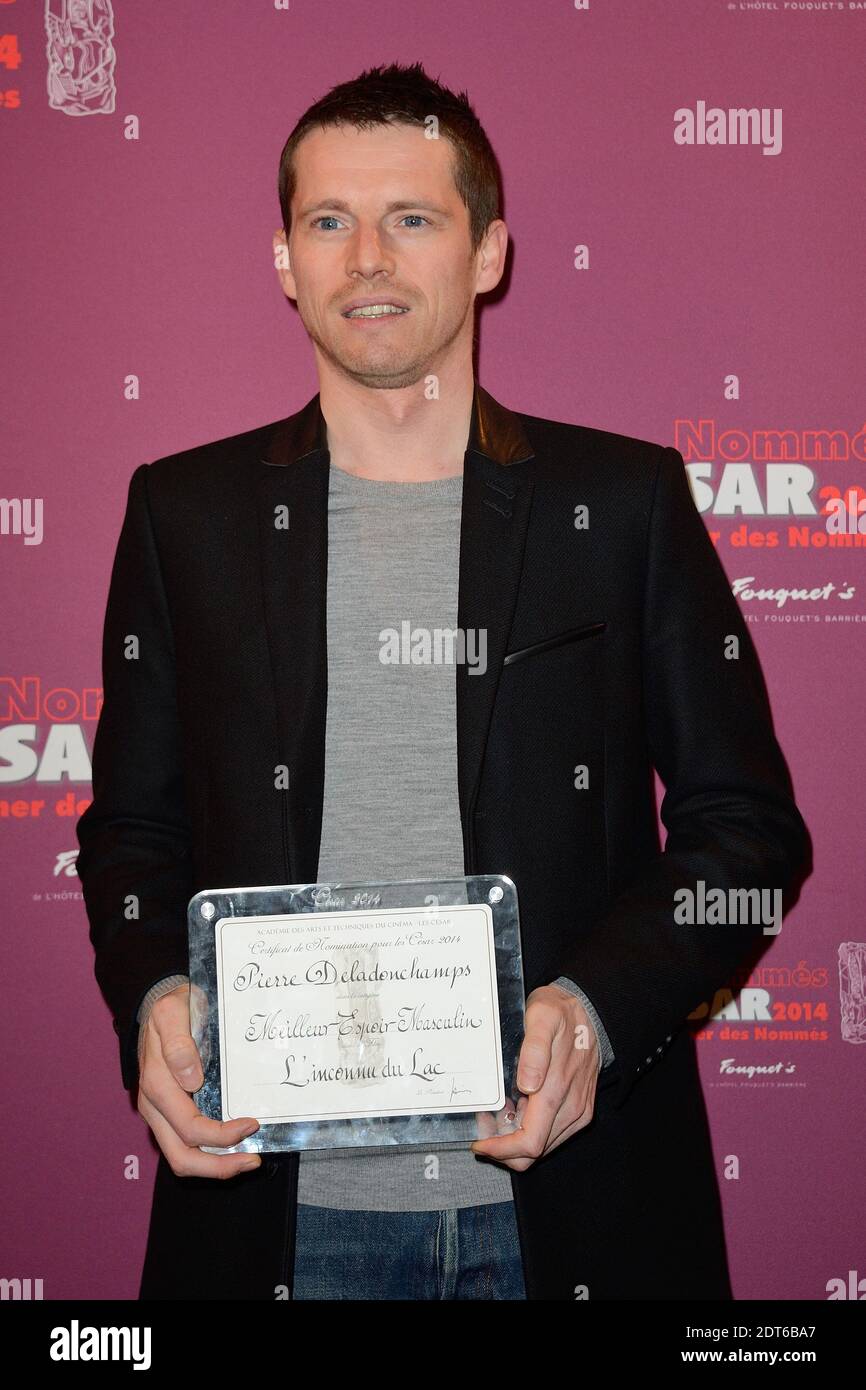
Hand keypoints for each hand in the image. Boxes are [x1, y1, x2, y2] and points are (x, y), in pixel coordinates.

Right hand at [137, 983, 261, 1178]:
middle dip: (218, 1168)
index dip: (221, 1135)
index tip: (252, 1124)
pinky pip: (187, 1143)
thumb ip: (178, 1044)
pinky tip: (236, 1144)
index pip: (189, 1128)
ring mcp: (162, 1113)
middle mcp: (156, 1108)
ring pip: (183, 1156)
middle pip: (181, 1158)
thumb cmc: (169, 1008)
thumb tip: (191, 1079)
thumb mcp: (171, 1014)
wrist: (158, 1004)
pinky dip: (212, 1152)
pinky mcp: (171, 1112)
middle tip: (252, 1161)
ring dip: (215, 1165)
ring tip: (248, 1159)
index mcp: (157, 1087)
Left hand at [470, 982, 600, 1171]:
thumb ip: (535, 1049)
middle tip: (483, 1121)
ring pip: (541, 1148)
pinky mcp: (580, 1111)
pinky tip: (515, 1107)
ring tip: (496, 1110)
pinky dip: (529, 1130)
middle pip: (533, 1153)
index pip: (530, 1143)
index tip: (479, 1142)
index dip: (501, 1150)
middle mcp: (572, 1110)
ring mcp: (578, 1113)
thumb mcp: (542, 1017)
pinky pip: (551, 1136)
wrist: (590, 1012)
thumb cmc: (561, 1013)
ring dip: (514, 1138)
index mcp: (558, 1091)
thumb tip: (528, 1084)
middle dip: (503, 1146)